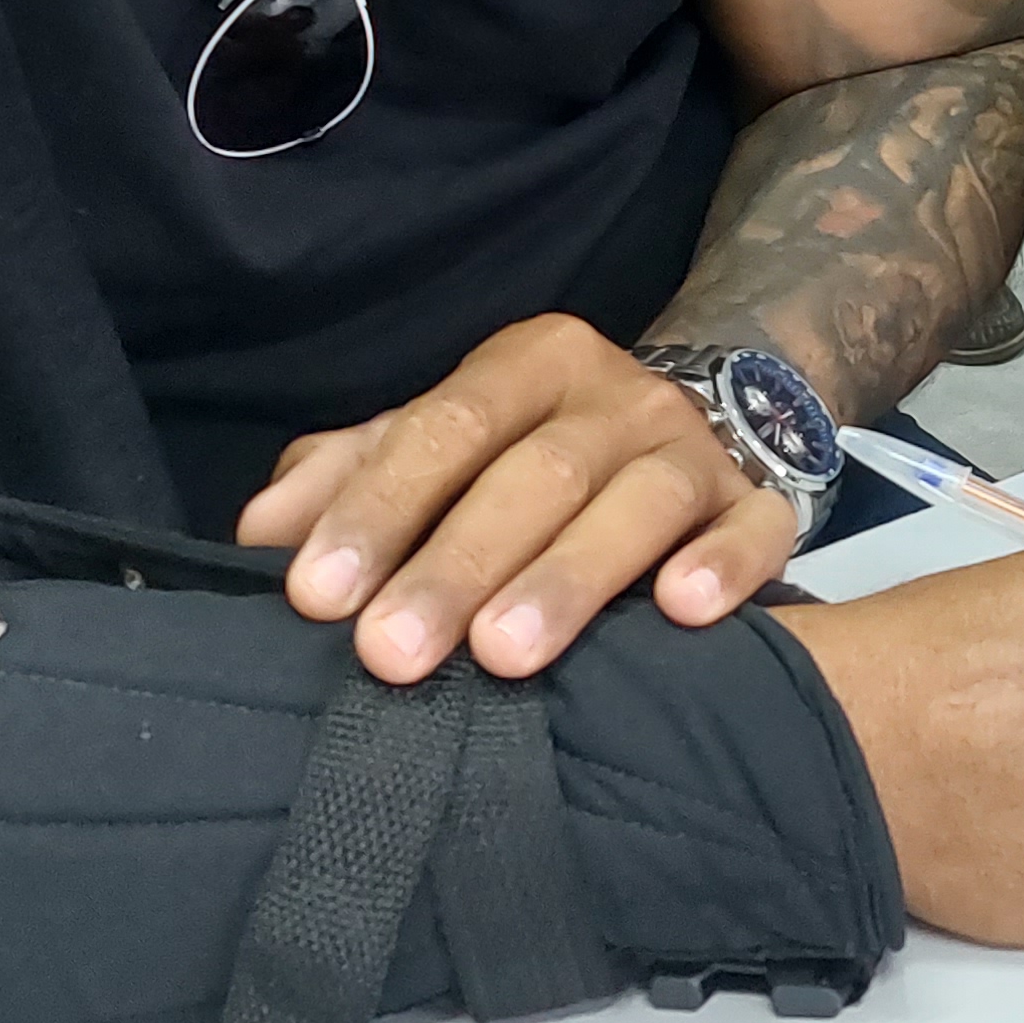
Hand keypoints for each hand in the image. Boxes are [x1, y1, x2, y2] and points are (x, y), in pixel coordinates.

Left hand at [237, 316, 794, 683]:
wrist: (705, 422)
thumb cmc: (535, 456)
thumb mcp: (438, 444)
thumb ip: (350, 477)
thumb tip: (259, 537)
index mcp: (528, 366)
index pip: (445, 427)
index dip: (378, 510)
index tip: (315, 597)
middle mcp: (618, 395)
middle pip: (537, 471)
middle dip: (458, 564)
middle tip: (394, 654)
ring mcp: (699, 449)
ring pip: (640, 501)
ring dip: (570, 577)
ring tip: (507, 656)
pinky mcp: (764, 504)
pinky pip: (757, 527)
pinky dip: (723, 565)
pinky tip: (683, 612)